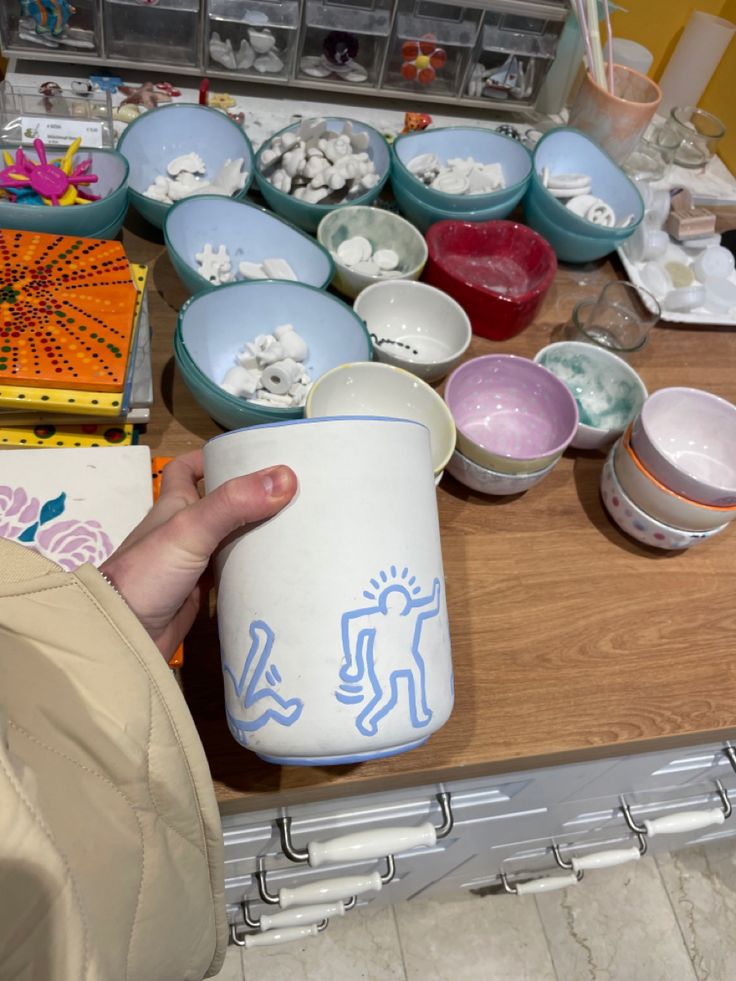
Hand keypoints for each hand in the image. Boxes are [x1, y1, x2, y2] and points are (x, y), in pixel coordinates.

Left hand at [100, 450, 296, 659]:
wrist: (125, 634)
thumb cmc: (149, 572)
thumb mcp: (191, 529)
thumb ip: (234, 503)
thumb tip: (286, 477)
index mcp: (173, 504)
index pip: (186, 470)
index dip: (210, 458)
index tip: (247, 456)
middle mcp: (183, 529)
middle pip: (218, 503)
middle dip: (248, 495)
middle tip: (287, 492)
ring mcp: (193, 561)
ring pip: (229, 537)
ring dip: (254, 532)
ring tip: (294, 525)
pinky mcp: (202, 591)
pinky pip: (232, 571)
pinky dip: (252, 567)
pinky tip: (277, 566)